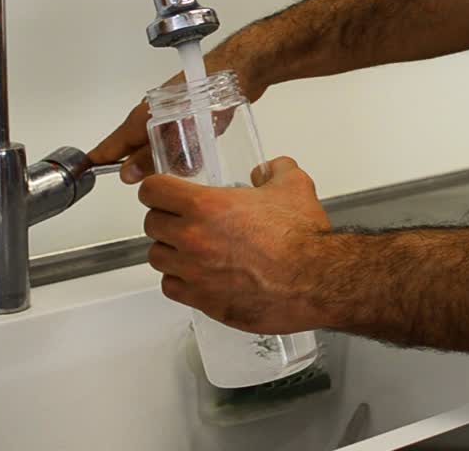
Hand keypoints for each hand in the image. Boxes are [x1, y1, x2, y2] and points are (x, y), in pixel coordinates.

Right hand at [89, 47, 266, 183]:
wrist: (237, 71)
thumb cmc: (208, 96)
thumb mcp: (176, 136)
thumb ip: (151, 156)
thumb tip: (128, 173)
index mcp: (141, 118)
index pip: (112, 144)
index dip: (100, 159)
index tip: (89, 170)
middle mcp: (150, 114)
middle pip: (134, 146)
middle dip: (140, 165)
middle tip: (151, 180)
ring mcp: (167, 113)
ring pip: (156, 143)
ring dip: (165, 158)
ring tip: (183, 166)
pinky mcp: (184, 113)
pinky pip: (175, 137)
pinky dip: (182, 149)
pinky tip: (198, 155)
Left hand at [139, 157, 334, 333]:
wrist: (317, 281)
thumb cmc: (304, 239)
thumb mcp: (293, 185)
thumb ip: (275, 169)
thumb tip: (267, 169)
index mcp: (206, 206)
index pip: (152, 190)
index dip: (156, 188)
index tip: (161, 191)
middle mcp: (193, 238)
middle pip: (151, 224)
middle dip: (165, 219)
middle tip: (181, 220)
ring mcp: (195, 272)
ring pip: (158, 257)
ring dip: (170, 250)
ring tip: (189, 248)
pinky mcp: (203, 300)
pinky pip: (171, 287)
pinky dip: (179, 280)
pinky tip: (196, 274)